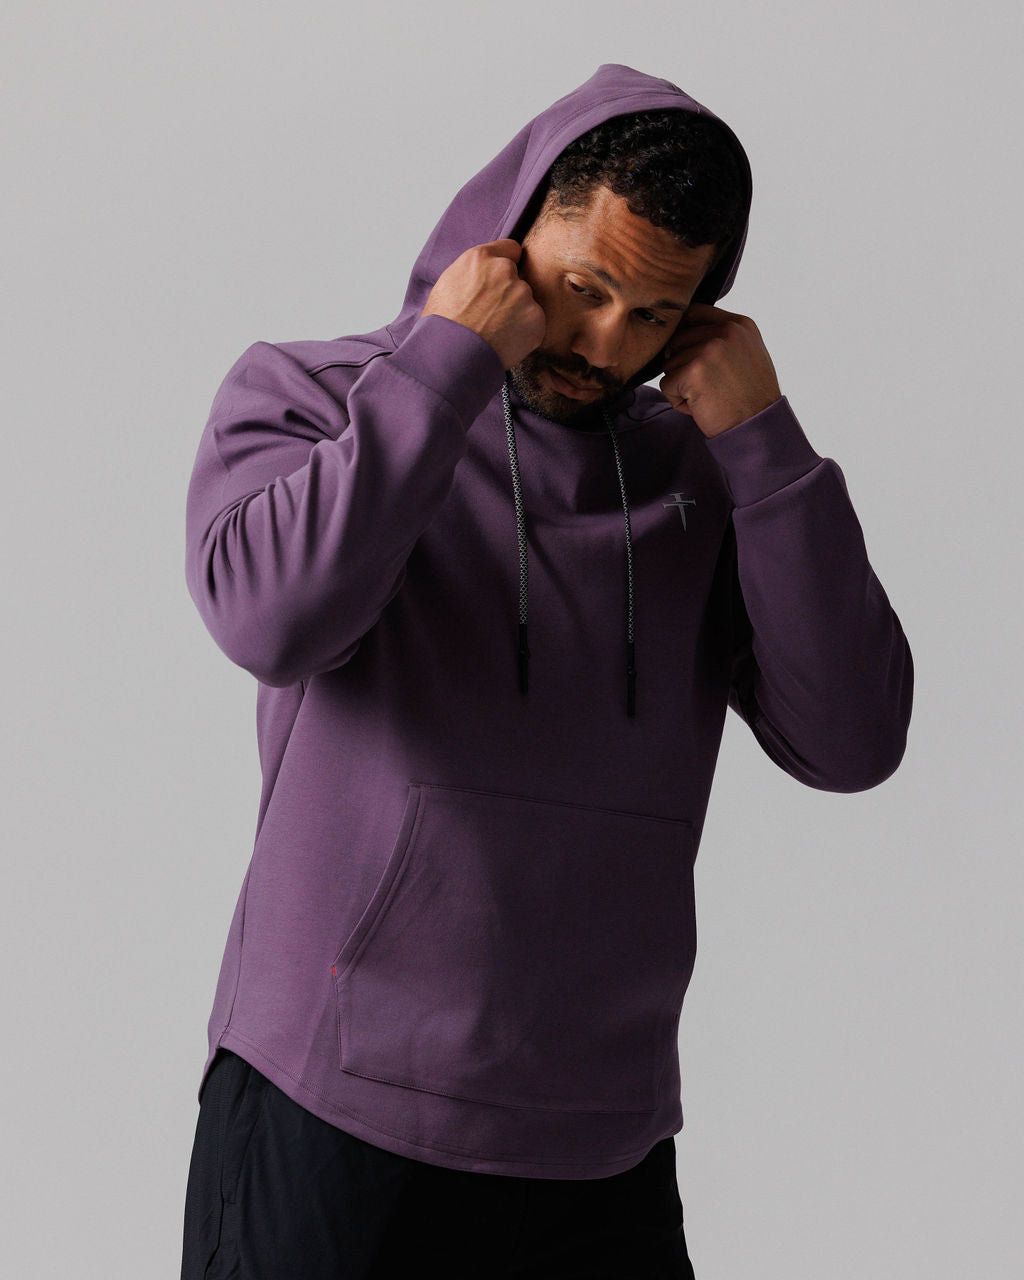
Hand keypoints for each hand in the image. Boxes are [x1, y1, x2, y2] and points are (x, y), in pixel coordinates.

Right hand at [421, 239, 546, 369]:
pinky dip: (525, 334)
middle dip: (510, 294)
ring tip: (496, 333)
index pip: (509, 249)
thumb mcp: (446, 286)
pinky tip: (505, 343)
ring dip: (518, 314)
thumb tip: (480, 278)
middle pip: (518, 278)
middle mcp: (504, 270)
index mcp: (479, 258)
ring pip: (526, 301)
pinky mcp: (535, 318)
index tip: (501, 281)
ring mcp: (522, 293)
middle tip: (493, 316)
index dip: (506, 266)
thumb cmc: (440, 327)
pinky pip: (535, 324)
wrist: (450, 357)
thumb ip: (470, 274)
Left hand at [659, 302, 782, 438]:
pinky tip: (701, 407)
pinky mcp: (694, 371)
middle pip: (677, 340)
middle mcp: (726, 331)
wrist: (757, 428)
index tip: (691, 358)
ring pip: (670, 364)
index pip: (694, 313)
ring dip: (682, 386)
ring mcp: (710, 349)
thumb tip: (682, 331)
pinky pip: (666, 385)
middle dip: (682, 366)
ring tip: (708, 397)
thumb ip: (722, 338)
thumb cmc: (751, 398)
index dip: (684, 335)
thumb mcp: (746, 355)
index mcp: (739, 324)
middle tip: (707, 386)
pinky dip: (678, 402)